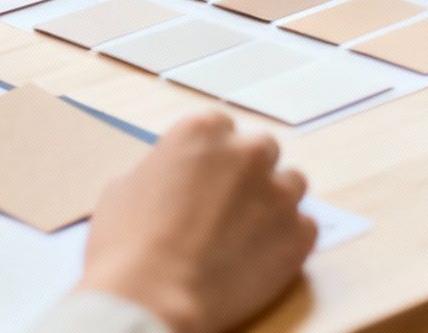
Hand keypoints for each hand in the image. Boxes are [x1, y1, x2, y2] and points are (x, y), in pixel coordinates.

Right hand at [80, 113, 316, 332]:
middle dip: (248, 174)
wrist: (152, 300)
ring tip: (247, 236)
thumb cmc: (127, 249)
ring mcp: (279, 192)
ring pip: (291, 185)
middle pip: (261, 151)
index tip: (207, 178)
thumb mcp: (123, 190)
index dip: (213, 157)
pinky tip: (261, 259)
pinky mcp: (299, 233)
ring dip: (273, 203)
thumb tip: (172, 177)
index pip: (221, 128)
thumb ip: (162, 171)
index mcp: (203, 131)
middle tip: (228, 207)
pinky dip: (287, 240)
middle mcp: (248, 152)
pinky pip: (304, 228)